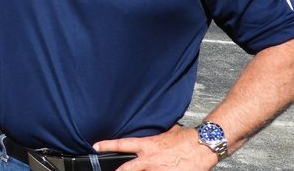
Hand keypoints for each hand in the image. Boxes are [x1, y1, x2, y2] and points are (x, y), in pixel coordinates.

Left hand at [94, 125, 218, 169]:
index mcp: (147, 145)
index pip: (122, 144)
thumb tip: (150, 134)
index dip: (106, 145)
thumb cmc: (186, 138)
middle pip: (127, 168)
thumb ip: (155, 137)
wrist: (204, 145)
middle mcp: (150, 159)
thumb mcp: (166, 133)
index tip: (95, 147)